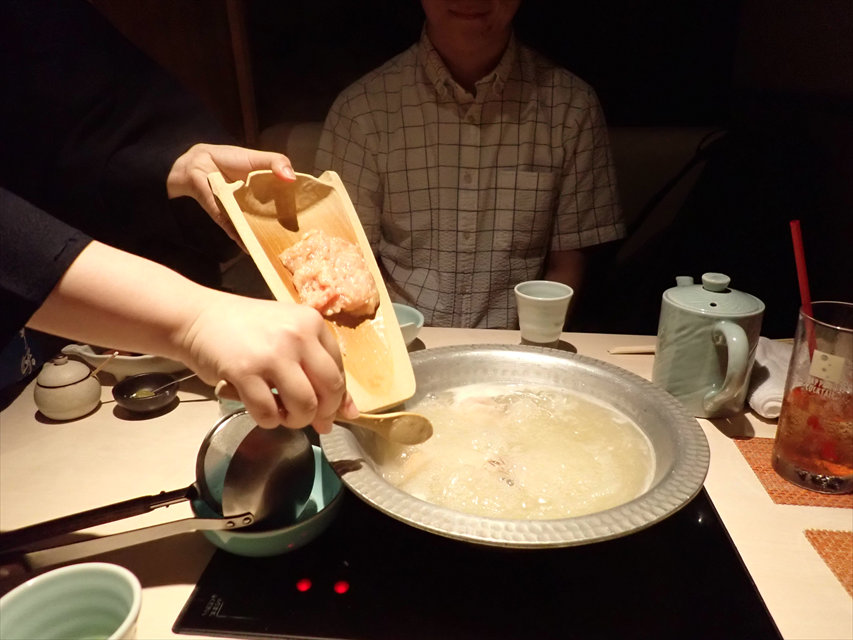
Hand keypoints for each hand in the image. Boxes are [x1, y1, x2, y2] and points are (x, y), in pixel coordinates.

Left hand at [166, 143, 296, 243]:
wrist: (199, 164)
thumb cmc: (230, 159)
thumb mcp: (258, 159)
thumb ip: (276, 163)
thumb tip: (293, 178)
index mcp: (269, 192)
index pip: (287, 204)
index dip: (299, 212)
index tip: (313, 223)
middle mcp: (258, 207)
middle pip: (274, 222)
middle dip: (285, 233)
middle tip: (300, 244)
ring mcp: (243, 215)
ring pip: (257, 231)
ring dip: (267, 242)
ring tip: (281, 254)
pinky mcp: (227, 219)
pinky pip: (238, 233)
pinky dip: (245, 243)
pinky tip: (255, 252)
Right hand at [179, 292, 357, 431]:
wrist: (198, 318)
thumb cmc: (247, 330)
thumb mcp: (288, 336)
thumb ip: (318, 368)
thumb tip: (350, 412)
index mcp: (312, 323)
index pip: (339, 372)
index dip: (337, 399)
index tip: (329, 412)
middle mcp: (297, 336)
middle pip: (329, 390)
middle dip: (322, 414)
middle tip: (309, 420)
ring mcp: (272, 353)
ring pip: (304, 405)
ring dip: (296, 420)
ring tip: (283, 415)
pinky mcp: (245, 371)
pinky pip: (269, 412)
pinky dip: (268, 420)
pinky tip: (262, 411)